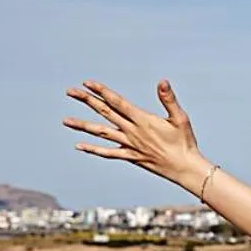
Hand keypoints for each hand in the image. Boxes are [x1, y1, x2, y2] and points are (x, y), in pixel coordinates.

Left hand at [64, 79, 209, 189]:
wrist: (184, 168)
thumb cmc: (185, 142)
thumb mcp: (180, 118)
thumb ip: (169, 100)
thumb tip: (162, 82)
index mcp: (143, 120)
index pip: (117, 102)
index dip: (102, 91)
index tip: (88, 83)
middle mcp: (132, 132)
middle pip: (105, 113)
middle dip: (87, 101)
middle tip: (70, 91)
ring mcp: (129, 145)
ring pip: (102, 133)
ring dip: (83, 126)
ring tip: (65, 121)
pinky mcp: (130, 157)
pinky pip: (108, 153)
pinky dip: (93, 149)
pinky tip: (79, 146)